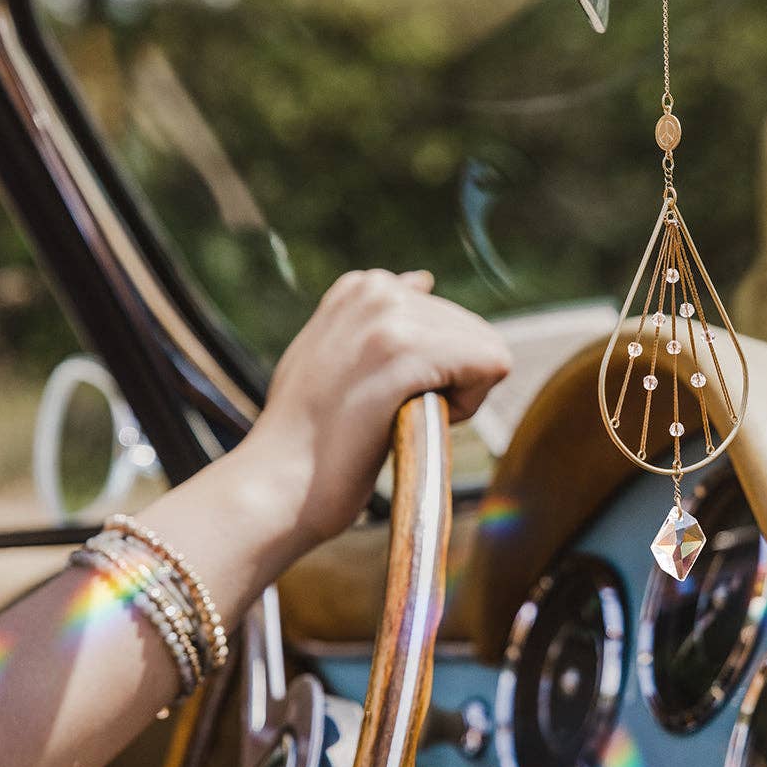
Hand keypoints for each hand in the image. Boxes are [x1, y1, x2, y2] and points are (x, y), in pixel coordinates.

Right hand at [239, 269, 511, 555]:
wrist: (274, 486)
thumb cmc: (305, 438)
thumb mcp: (331, 354)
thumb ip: (373, 320)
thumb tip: (422, 280)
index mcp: (364, 288)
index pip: (450, 321)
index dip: (434, 369)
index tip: (384, 396)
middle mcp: (379, 291)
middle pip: (474, 333)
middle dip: (451, 380)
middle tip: (390, 415)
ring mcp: (391, 318)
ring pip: (486, 350)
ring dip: (458, 396)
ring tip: (394, 419)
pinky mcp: (407, 352)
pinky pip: (492, 364)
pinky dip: (468, 406)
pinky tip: (413, 422)